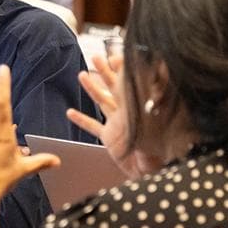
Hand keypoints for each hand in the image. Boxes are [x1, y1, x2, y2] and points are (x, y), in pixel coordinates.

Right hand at [66, 55, 161, 178]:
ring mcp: (116, 125)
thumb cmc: (157, 149)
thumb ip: (150, 100)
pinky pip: (93, 126)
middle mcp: (126, 113)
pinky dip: (82, 119)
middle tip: (96, 57)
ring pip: (102, 102)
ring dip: (92, 88)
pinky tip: (70, 113)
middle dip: (105, 71)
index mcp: (137, 107)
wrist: (150, 172)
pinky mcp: (109, 138)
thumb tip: (154, 76)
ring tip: (82, 75)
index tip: (115, 55)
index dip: (122, 68)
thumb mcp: (152, 121)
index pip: (128, 83)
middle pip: (113, 87)